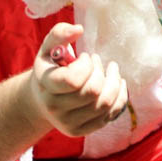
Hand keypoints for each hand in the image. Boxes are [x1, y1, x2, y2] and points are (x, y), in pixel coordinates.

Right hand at [29, 22, 128, 136]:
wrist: (41, 100)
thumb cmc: (50, 68)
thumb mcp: (49, 47)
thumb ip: (60, 33)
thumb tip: (79, 29)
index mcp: (45, 86)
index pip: (73, 80)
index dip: (86, 65)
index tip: (85, 57)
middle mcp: (54, 109)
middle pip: (93, 91)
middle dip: (101, 71)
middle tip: (97, 61)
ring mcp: (68, 123)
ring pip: (105, 104)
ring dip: (114, 82)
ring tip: (111, 70)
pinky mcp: (81, 131)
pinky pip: (110, 115)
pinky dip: (120, 97)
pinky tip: (117, 84)